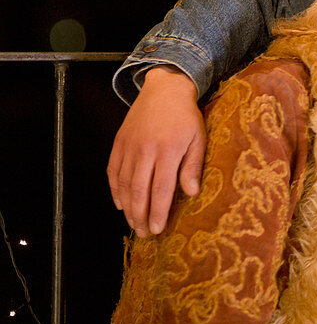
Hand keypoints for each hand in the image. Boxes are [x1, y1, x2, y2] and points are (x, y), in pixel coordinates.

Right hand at [106, 65, 204, 236]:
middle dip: (141, 216)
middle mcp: (145, 151)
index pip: (161, 189)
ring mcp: (129, 147)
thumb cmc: (186, 116)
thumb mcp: (198, 138)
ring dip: (127, 208)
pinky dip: (114, 190)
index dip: (158, 212)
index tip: (158, 229)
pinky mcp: (119, 143)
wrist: (165, 89)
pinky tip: (120, 204)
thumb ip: (192, 166)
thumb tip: (191, 193)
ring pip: (123, 184)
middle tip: (145, 234)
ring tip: (134, 224)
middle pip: (139, 191)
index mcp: (168, 150)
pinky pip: (113, 171)